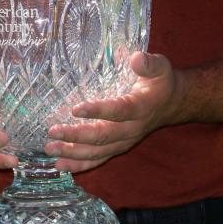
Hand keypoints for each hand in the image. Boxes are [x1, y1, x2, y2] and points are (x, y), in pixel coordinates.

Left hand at [44, 51, 178, 173]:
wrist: (171, 104)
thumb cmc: (161, 82)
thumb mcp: (161, 67)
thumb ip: (149, 63)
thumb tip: (135, 58)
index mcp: (141, 107)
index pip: (119, 111)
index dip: (98, 111)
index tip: (75, 109)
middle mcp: (132, 129)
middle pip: (103, 136)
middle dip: (77, 136)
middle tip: (53, 132)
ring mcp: (125, 141)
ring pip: (98, 152)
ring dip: (73, 152)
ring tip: (51, 149)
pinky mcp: (118, 147)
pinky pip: (99, 159)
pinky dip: (80, 165)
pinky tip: (61, 165)